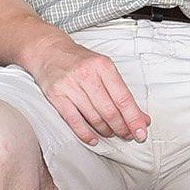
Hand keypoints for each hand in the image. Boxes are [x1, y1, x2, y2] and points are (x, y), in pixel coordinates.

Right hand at [27, 33, 146, 145]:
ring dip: (105, 131)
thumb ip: (121, 93)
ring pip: (94, 118)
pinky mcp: (56, 96)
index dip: (134, 119)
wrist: (48, 50)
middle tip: (127, 134)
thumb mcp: (104, 69)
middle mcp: (86, 75)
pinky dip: (86, 133)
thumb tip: (142, 118)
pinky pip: (74, 121)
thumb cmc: (79, 61)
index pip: (123, 98)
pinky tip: (93, 139)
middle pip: (109, 111)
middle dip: (121, 127)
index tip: (141, 132)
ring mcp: (70, 85)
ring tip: (110, 133)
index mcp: (103, 66)